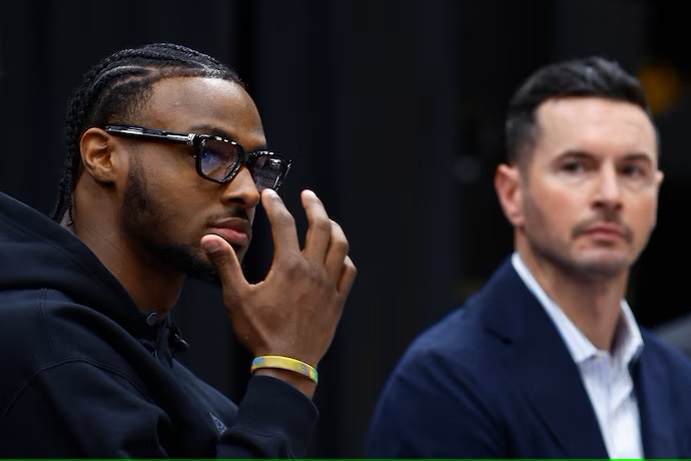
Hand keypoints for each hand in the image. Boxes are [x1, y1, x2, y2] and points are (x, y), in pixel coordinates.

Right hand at [201, 189, 355, 393]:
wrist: (288, 364)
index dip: (275, 205)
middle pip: (321, 226)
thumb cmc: (260, 332)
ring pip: (340, 245)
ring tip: (325, 218)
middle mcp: (313, 270)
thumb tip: (210, 239)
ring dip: (333, 227)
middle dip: (313, 205)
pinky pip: (348, 271)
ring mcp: (329, 285)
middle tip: (307, 195)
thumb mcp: (237, 298)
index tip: (269, 194)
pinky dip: (344, 257)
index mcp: (288, 266)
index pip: (283, 223)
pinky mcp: (337, 301)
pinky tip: (338, 255)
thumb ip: (226, 265)